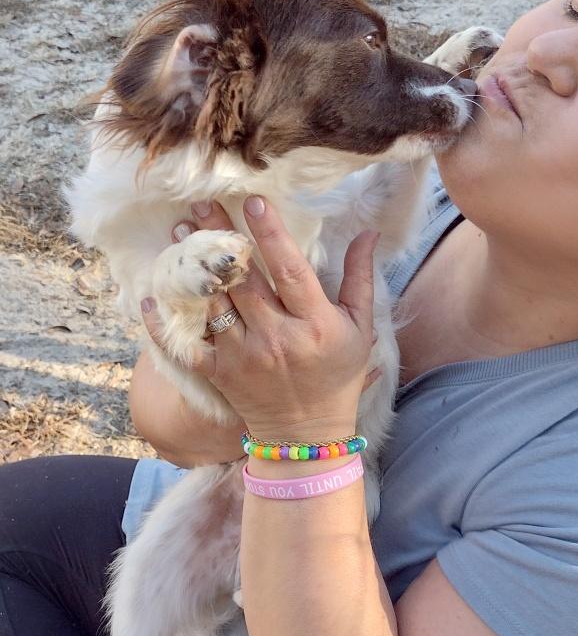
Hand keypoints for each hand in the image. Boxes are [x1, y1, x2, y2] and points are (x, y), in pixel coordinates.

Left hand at [141, 196, 378, 442]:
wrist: (307, 434)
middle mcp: (278, 338)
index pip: (291, 271)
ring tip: (181, 234)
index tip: (254, 201)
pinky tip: (151, 295)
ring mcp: (244, 357)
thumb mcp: (360, 329)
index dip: (272, 235)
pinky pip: (188, 344)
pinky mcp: (220, 374)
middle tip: (202, 202)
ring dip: (193, 267)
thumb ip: (360, 280)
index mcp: (315, 324)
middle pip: (243, 280)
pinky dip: (165, 322)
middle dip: (221, 237)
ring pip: (213, 303)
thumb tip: (367, 233)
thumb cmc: (338, 376)